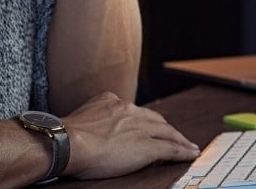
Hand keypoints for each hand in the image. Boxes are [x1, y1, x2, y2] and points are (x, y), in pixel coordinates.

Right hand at [61, 92, 198, 178]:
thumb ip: (91, 120)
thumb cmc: (65, 137)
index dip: (145, 120)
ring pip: (167, 132)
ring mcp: (140, 127)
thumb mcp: (79, 119)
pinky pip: (171, 148)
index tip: (149, 126)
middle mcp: (128, 110)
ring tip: (188, 146)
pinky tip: (190, 154)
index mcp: (110, 101)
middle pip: (155, 119)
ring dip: (180, 139)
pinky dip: (183, 151)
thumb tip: (88, 132)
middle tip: (175, 136)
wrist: (68, 142)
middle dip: (166, 128)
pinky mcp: (148, 145)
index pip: (134, 111)